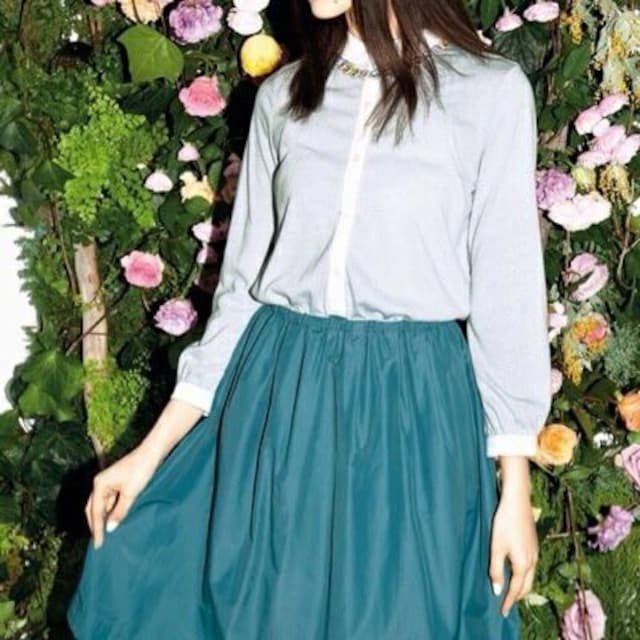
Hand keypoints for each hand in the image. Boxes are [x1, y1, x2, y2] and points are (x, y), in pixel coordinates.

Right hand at [84, 446, 158, 549]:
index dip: (96, 529)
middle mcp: (100, 483)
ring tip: (106, 534)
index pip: (95, 512)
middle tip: (99, 542)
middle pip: (93, 508)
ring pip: (102, 505)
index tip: (98, 545)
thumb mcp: (130, 493)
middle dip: (95, 525)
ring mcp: (108, 482)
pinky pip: (110, 501)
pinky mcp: (117, 482)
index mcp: (99, 484)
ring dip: (103, 518)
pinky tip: (115, 520)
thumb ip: (119, 512)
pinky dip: (111, 511)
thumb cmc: (141, 471)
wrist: (151, 453)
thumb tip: (110, 528)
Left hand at [489, 479, 538, 616]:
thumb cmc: (504, 523)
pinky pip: (531, 567)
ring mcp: (535, 552)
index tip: (502, 612)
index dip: (508, 601)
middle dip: (518, 597)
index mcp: (523, 564)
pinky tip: (518, 571)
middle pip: (527, 586)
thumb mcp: (496, 547)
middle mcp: (532, 561)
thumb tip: (497, 590)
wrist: (518, 502)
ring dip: (522, 587)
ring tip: (512, 591)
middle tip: (507, 604)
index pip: (516, 589)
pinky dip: (525, 576)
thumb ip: (496, 569)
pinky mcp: (534, 544)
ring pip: (530, 577)